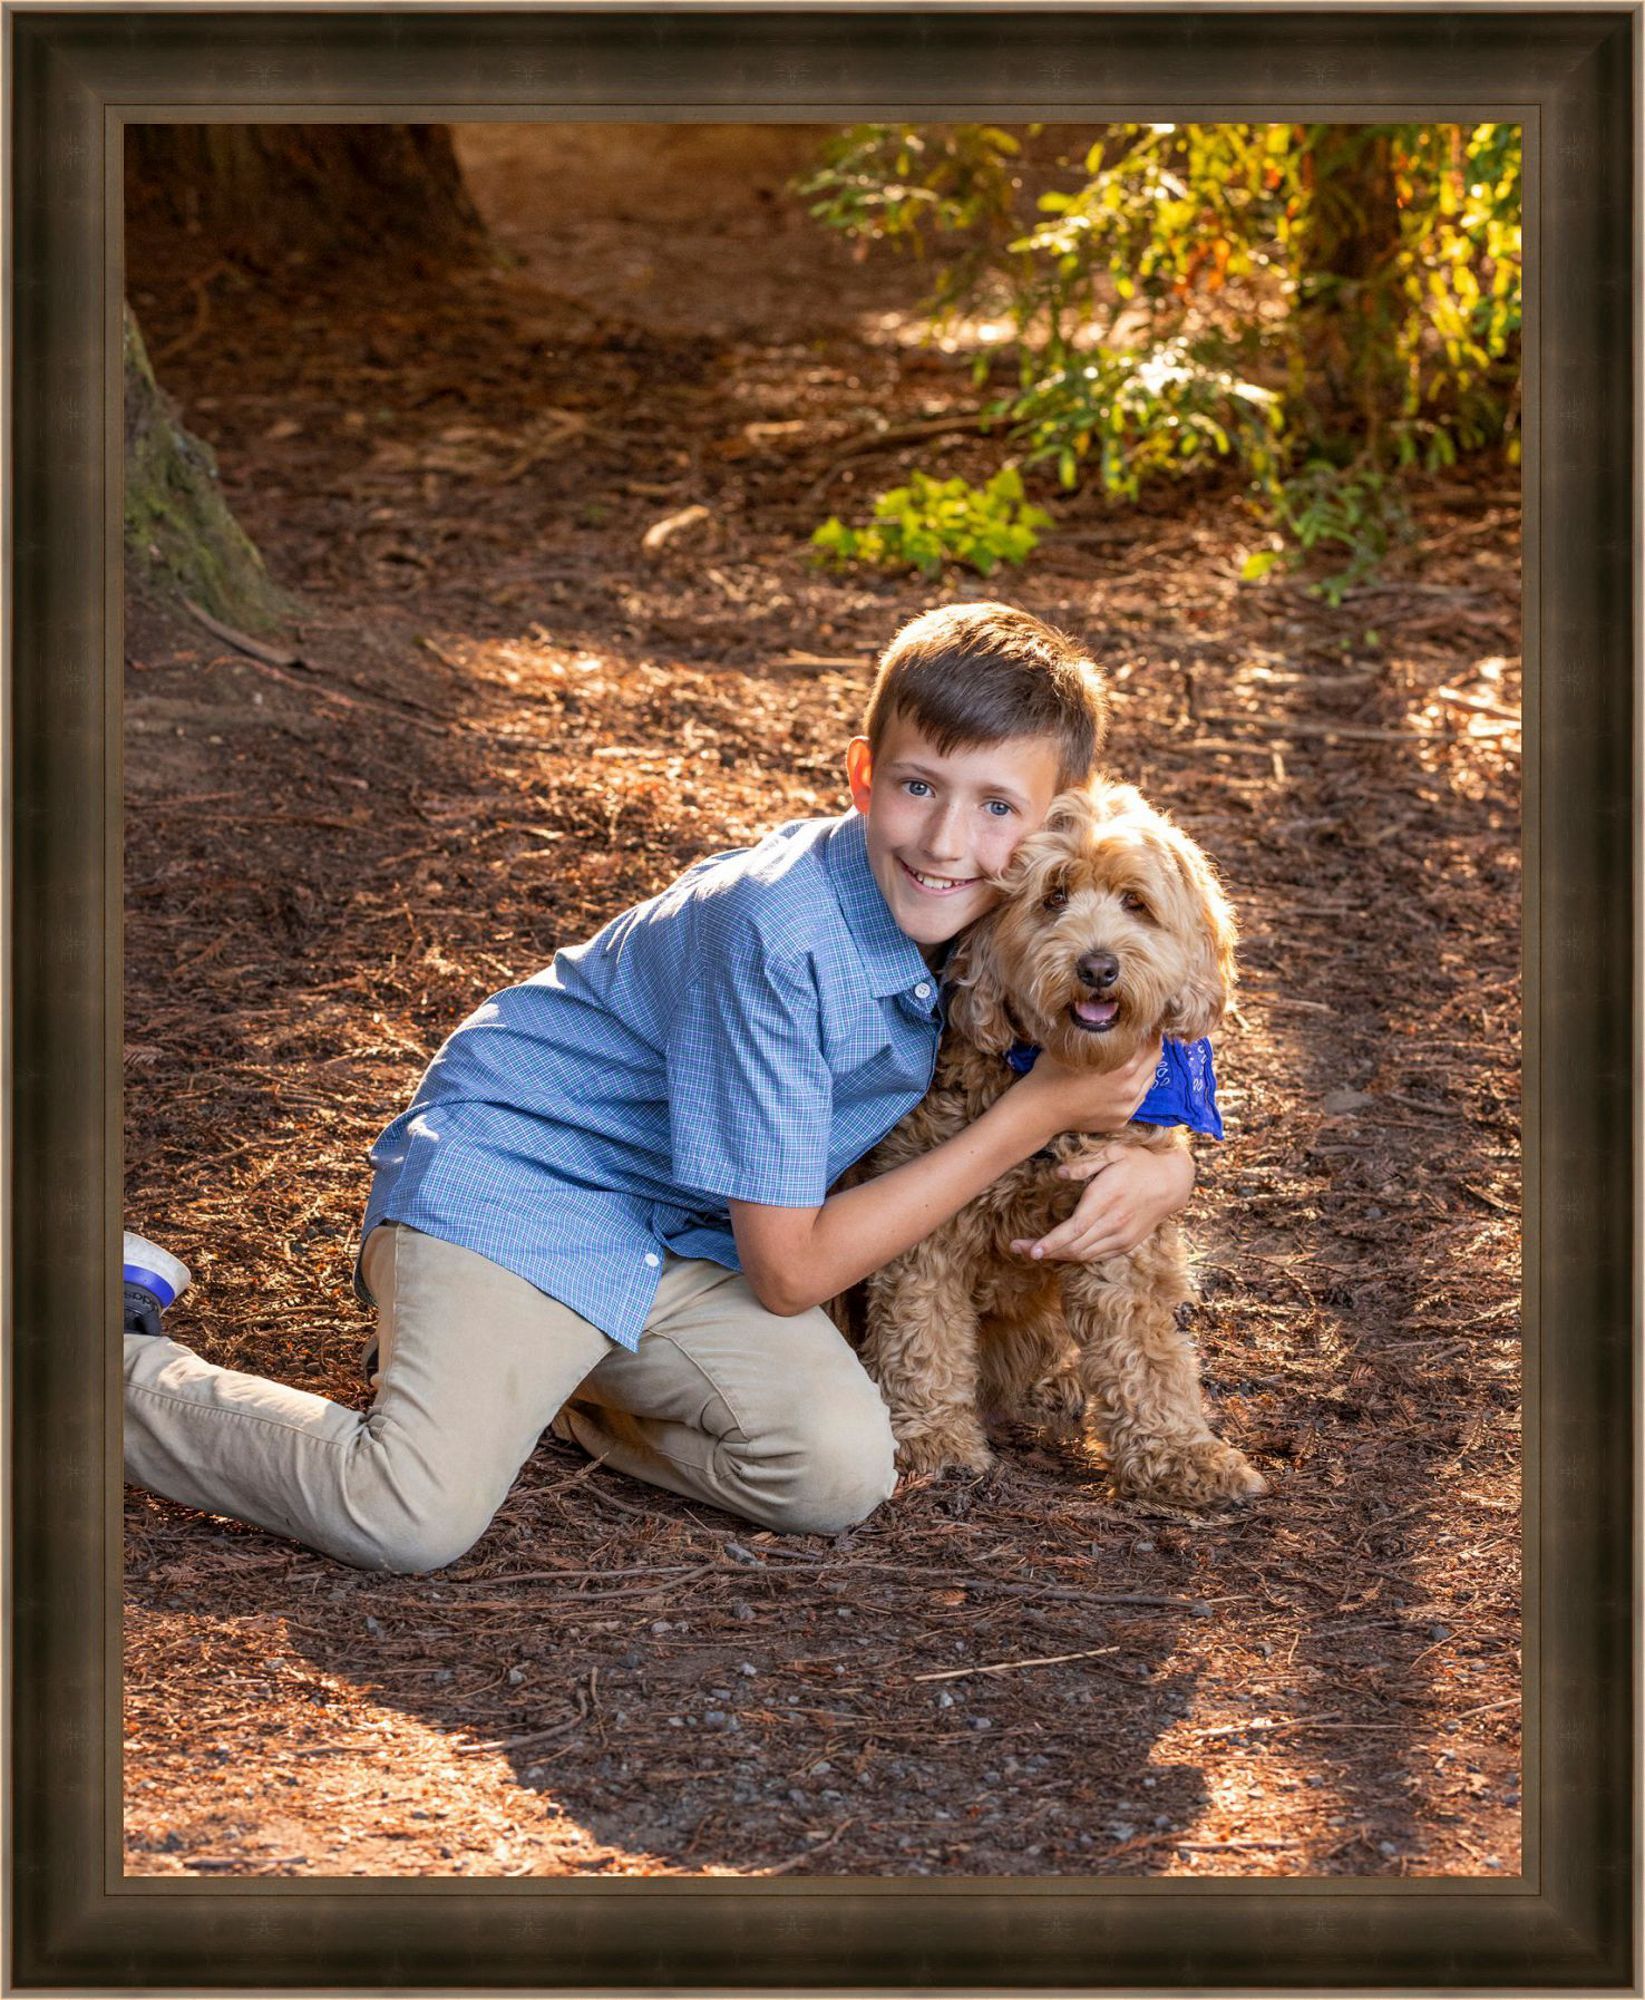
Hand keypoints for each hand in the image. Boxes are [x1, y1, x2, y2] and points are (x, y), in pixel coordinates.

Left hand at [1011, 1141, 1194, 1262]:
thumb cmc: (1138, 1162)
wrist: (1172, 1182)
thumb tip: (1059, 1172)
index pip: (1073, 1229)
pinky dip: (1077, 1256)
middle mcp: (1113, 1223)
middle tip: (1017, 1248)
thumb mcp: (1114, 1152)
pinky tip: (1062, 1250)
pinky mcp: (1126, 1243)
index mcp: (1106, 1200)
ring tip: (1034, 1251)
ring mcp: (1121, 1236)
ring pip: (1084, 1255)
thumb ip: (1085, 1163)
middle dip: (1043, 1251)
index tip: (1030, 1250)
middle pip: (1074, 1247)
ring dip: (1058, 1256)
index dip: (1050, 1243)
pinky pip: (1097, 1256)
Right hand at [1013, 1037, 1163, 1142]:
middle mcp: (1132, 1087)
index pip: (1152, 1042)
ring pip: (1149, 1081)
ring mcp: (1128, 1106)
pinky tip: (1120, 1080)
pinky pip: (1137, 1099)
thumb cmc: (1053, 1072)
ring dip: (1144, 1067)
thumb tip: (1116, 1014)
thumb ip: (1100, 1032)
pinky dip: (1134, 1087)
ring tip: (1131, 1057)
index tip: (1145, 1022)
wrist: (1040, 1109)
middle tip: (1143, 1036)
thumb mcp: (1076, 1044)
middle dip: (1151, 1046)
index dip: (1150, 1030)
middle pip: (1155, 1060)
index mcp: (1125, 1065)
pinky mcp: (1122, 1120)